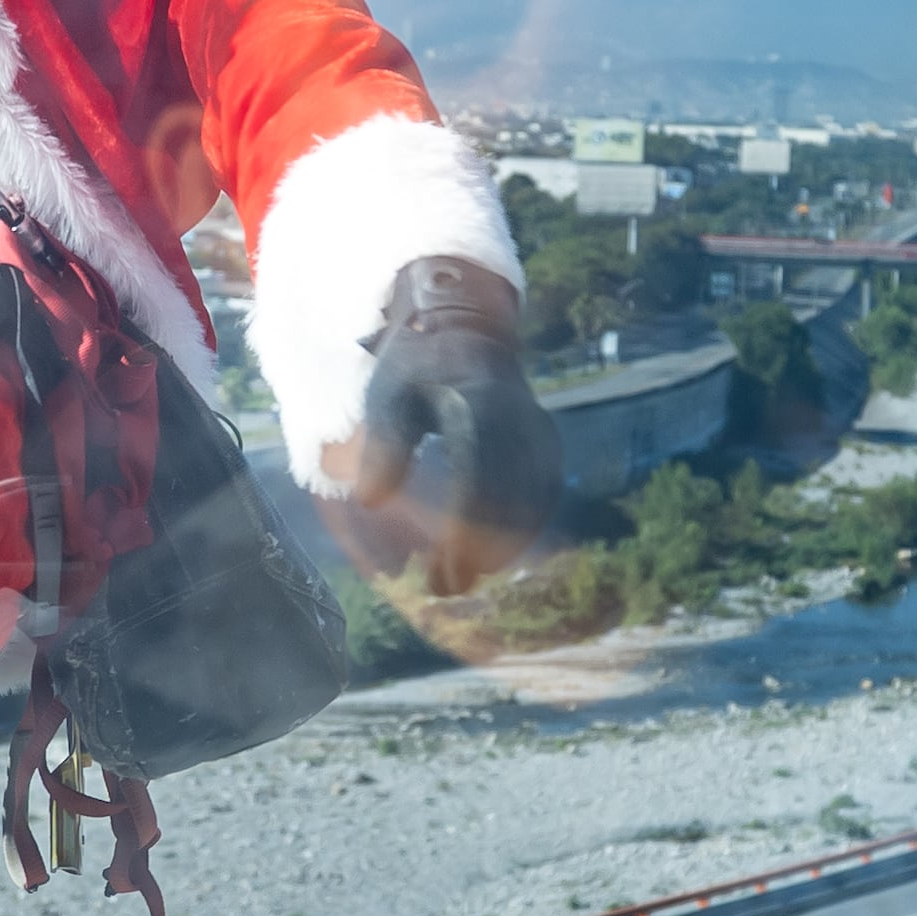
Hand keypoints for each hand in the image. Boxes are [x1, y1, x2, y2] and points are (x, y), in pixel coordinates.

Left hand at [345, 257, 559, 593]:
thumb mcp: (388, 393)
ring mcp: (540, 431)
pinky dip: (518, 530)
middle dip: (482, 548)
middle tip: (444, 586)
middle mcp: (522, 418)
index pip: (482, 473)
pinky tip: (488, 556)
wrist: (467, 329)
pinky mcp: (546, 444)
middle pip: (513, 495)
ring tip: (460, 579)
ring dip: (503, 546)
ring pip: (534, 501)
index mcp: (482, 403)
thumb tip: (370, 500)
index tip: (444, 563)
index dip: (466, 524)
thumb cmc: (418, 365)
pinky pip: (542, 494)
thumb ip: (383, 444)